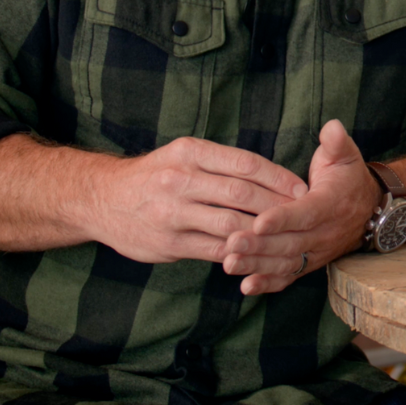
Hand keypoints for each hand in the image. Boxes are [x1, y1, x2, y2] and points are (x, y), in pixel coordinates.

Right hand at [90, 137, 307, 263]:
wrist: (103, 199)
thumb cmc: (156, 175)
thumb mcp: (183, 154)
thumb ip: (220, 164)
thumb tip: (270, 175)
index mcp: (190, 152)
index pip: (245, 163)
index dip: (278, 176)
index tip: (301, 188)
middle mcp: (181, 179)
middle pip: (242, 193)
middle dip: (277, 205)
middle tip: (302, 213)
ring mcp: (173, 213)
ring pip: (231, 224)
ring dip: (262, 232)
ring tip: (286, 235)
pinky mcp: (168, 243)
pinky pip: (214, 250)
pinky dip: (239, 252)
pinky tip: (257, 252)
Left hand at [222, 119, 379, 294]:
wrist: (369, 209)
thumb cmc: (348, 178)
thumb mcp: (346, 156)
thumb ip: (337, 142)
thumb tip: (332, 127)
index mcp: (329, 204)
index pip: (304, 213)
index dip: (282, 219)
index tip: (258, 222)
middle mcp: (323, 233)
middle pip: (290, 242)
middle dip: (259, 245)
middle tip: (231, 243)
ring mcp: (316, 251)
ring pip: (286, 262)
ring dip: (257, 265)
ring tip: (229, 264)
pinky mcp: (310, 263)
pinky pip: (289, 276)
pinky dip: (268, 284)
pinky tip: (246, 287)